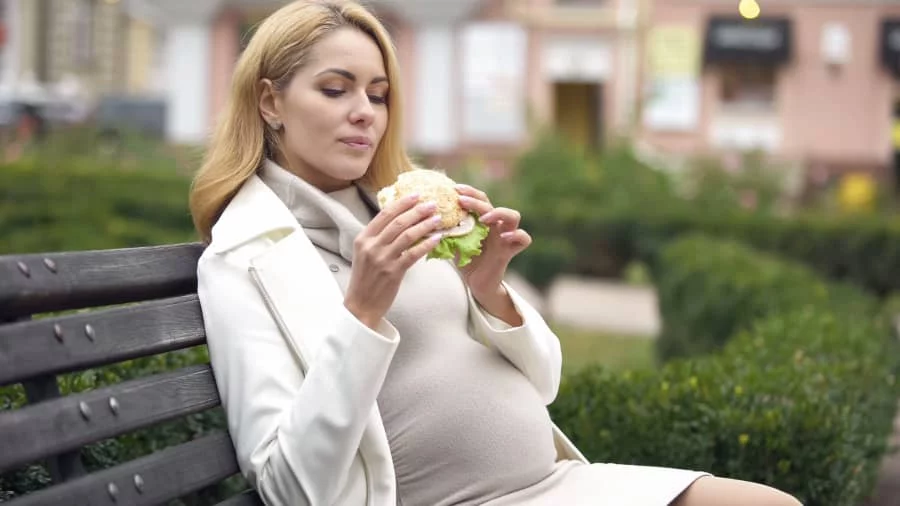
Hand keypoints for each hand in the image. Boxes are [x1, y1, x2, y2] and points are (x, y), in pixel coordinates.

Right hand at [344, 193, 442, 328]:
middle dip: (417, 211)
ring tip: (438, 218)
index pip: (384, 214)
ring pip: (407, 235)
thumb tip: (400, 220)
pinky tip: (437, 238)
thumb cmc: (366, 279)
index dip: (402, 203)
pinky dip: (426, 244)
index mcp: (363, 238)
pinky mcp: (393, 272)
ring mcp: (382, 259)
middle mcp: (371, 246)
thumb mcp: (365, 253)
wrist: (361, 305)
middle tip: (432, 204)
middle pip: (398, 222)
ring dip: (424, 225)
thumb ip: (378, 238)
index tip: (416, 195)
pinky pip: (413, 254)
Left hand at [455, 184, 531, 323]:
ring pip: (514, 215)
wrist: (477, 283)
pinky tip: (504, 237)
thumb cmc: (466, 261)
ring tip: (484, 218)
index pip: (480, 198)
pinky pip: (524, 238)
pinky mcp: (510, 250)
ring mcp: (505, 236)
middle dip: (477, 200)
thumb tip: (424, 219)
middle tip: (461, 201)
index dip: (469, 192)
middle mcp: (495, 225)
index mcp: (482, 220)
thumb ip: (445, 231)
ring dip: (499, 213)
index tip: (454, 189)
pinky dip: (517, 235)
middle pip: (492, 204)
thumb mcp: (453, 243)